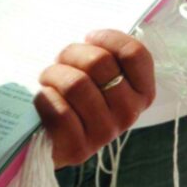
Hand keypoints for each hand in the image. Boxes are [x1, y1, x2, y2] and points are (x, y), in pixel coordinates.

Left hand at [33, 30, 157, 165]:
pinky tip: (45, 99)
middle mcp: (130, 113)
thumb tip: (93, 37)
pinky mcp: (80, 149)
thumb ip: (107, 54)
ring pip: (76, 84)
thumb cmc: (77, 96)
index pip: (134, 53)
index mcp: (142, 92)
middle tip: (61, 61)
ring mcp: (106, 133)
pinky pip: (59, 110)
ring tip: (48, 79)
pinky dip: (45, 98)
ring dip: (53, 75)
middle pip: (99, 63)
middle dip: (71, 54)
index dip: (108, 38)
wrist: (53, 138)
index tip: (89, 38)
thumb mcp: (100, 74)